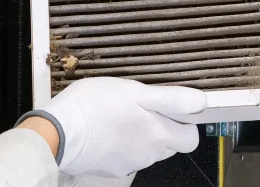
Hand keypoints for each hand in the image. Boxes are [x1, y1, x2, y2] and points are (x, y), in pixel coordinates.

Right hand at [36, 78, 206, 177]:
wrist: (58, 132)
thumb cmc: (95, 107)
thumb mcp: (137, 92)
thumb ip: (172, 99)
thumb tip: (200, 102)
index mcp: (158, 136)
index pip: (191, 139)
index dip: (186, 122)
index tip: (174, 108)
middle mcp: (148, 155)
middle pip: (170, 144)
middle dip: (163, 127)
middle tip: (144, 108)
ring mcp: (129, 164)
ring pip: (148, 150)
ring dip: (142, 135)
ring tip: (123, 115)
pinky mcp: (111, 168)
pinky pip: (127, 156)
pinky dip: (123, 144)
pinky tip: (109, 129)